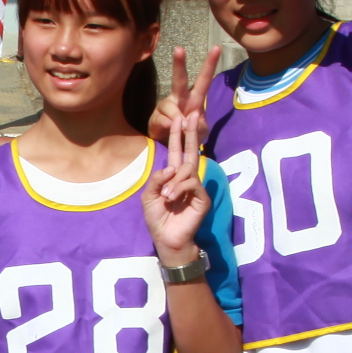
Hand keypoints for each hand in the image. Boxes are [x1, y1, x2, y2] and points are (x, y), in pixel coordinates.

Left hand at [142, 113, 213, 264]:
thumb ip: (157, 179)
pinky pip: (192, 182)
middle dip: (191, 133)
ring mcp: (196, 188)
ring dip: (174, 181)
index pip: (177, 151)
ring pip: (188, 169)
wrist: (166, 238)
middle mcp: (187, 179)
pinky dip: (180, 188)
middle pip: (191, 151)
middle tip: (193, 113)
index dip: (178, 135)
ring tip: (166, 196)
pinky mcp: (202, 198)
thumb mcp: (149, 196)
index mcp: (173, 177)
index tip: (181, 117)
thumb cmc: (157, 218)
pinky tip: (172, 198)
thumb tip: (171, 167)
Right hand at [148, 45, 220, 162]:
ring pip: (170, 106)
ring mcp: (166, 107)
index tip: (217, 48)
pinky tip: (168, 129)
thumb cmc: (189, 135)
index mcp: (195, 99)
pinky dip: (167, 126)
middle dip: (179, 64)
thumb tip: (183, 121)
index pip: (204, 79)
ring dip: (177, 118)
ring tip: (181, 129)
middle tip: (179, 49)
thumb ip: (197, 127)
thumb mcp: (200, 133)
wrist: (172, 148)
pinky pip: (161, 120)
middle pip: (179, 79)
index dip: (210, 64)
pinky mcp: (155, 118)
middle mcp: (179, 98)